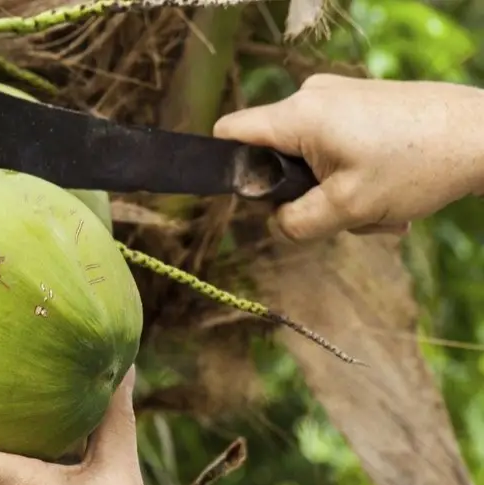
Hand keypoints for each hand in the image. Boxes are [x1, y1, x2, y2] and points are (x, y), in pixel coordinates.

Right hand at [213, 74, 483, 242]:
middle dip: (304, 194)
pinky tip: (390, 192)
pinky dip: (355, 177)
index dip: (229, 169)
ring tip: (380, 206)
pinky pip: (336, 148)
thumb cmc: (419, 166)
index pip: (230, 134)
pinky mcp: (360, 104)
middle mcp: (312, 97)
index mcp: (299, 115)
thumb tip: (277, 222)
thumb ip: (296, 222)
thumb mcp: (349, 208)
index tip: (258, 199)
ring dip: (337, 193)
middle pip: (276, 156)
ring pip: (311, 160)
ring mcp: (338, 98)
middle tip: (343, 213)